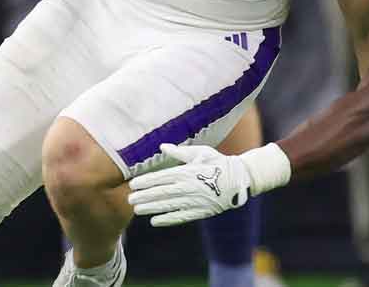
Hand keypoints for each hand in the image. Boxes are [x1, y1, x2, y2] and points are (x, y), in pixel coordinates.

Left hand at [128, 144, 252, 226]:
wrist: (239, 179)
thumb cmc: (218, 163)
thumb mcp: (200, 152)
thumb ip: (179, 152)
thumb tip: (162, 146)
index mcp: (187, 171)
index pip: (161, 177)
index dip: (145, 181)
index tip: (133, 184)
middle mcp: (188, 187)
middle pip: (161, 193)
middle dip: (143, 196)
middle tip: (130, 199)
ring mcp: (193, 200)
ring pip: (167, 206)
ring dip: (151, 208)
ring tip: (137, 210)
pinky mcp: (200, 211)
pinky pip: (180, 217)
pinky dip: (166, 220)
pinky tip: (154, 221)